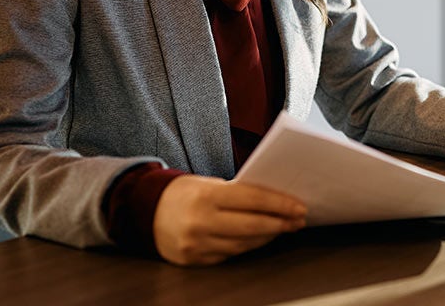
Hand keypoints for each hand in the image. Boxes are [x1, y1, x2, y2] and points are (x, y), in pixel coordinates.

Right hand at [153, 174, 306, 265]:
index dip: (280, 204)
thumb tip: (274, 201)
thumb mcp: (208, 183)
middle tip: (298, 219)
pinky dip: (248, 246)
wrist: (146, 211)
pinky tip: (261, 238)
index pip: (253, 199)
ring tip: (283, 227)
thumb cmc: (184, 193)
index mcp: (205, 196)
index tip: (299, 206)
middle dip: (280, 223)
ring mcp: (197, 244)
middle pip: (252, 226)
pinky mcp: (195, 260)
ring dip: (268, 236)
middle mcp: (200, 222)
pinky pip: (230, 254)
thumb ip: (237, 193)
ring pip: (244, 244)